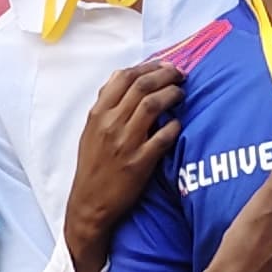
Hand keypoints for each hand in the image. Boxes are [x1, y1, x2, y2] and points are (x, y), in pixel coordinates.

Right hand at [68, 63, 186, 271]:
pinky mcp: (139, 163)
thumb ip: (107, 106)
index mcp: (98, 114)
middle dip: (166, 74)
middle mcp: (110, 125)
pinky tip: (178, 124)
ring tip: (181, 93)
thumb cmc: (93, 167)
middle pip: (142, 86)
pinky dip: (173, 126)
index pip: (124, 77)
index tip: (164, 66)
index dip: (148, 67)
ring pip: (152, 105)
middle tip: (180, 75)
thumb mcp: (91, 132)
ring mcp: (124, 143)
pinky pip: (162, 137)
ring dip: (171, 94)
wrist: (90, 204)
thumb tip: (125, 81)